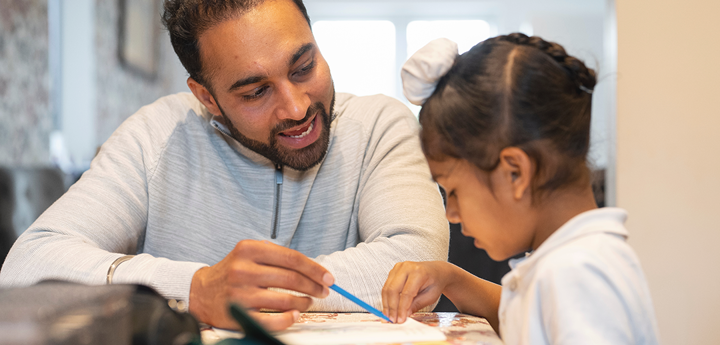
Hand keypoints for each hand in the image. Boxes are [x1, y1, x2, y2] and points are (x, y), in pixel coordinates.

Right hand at [189, 239, 333, 330]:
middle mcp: (243, 270)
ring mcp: (240, 293)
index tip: (328, 277)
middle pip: (291, 279)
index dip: (314, 268)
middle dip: (313, 286)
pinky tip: (295, 314)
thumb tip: (312, 268)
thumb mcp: (249, 253)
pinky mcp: (238, 314)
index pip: (291, 258)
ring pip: (284, 300)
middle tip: (323, 291)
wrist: (201, 291)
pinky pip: (271, 320)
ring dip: (303, 302)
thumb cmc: (233, 271)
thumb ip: (276, 256)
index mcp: (249, 250)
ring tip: (308, 301)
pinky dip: (288, 319)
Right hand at [381, 261, 454, 322]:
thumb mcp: (431, 296)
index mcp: (419, 272)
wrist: (436, 271)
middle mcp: (407, 267)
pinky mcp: (394, 270)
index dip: (401, 308)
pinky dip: (386, 298)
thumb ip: (417, 305)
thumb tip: (404, 314)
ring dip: (386, 304)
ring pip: (387, 288)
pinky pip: (386, 286)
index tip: (400, 319)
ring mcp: (398, 267)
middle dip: (391, 307)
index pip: (406, 293)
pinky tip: (389, 307)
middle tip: (392, 319)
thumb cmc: (435, 282)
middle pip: (393, 289)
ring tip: (388, 316)